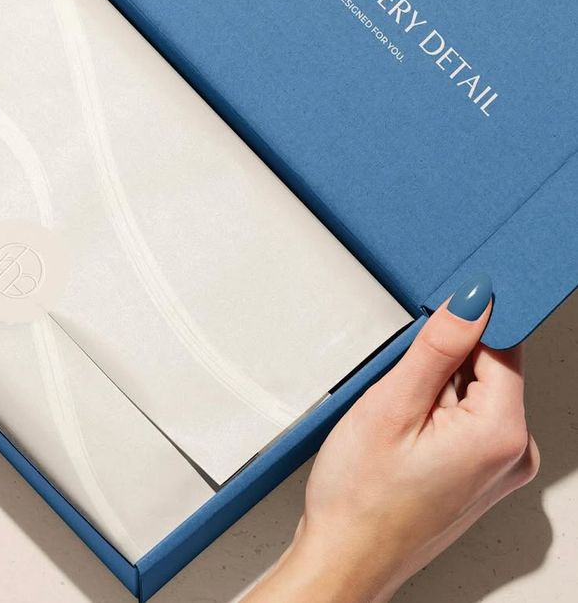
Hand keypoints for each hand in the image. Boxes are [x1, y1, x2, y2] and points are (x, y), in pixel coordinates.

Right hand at [244, 274, 538, 602]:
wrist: (346, 557)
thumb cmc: (361, 498)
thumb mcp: (392, 406)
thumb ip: (438, 348)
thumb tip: (472, 302)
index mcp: (502, 434)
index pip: (503, 346)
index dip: (464, 326)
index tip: (431, 328)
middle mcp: (514, 454)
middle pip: (487, 368)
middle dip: (441, 363)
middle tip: (399, 392)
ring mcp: (499, 467)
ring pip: (472, 392)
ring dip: (433, 390)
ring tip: (396, 422)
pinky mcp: (481, 473)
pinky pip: (465, 418)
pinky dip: (434, 413)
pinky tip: (403, 436)